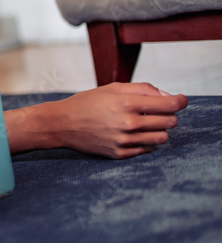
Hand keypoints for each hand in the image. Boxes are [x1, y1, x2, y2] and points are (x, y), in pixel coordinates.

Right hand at [27, 82, 187, 158]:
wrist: (61, 124)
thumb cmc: (86, 102)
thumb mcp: (111, 88)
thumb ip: (142, 88)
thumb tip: (167, 97)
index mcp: (126, 103)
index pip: (169, 105)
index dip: (180, 101)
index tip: (181, 100)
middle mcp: (128, 123)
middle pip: (169, 122)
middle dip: (168, 115)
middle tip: (156, 111)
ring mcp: (124, 140)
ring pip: (161, 138)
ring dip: (159, 130)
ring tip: (145, 124)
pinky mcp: (119, 153)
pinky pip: (147, 150)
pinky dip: (146, 141)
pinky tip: (134, 134)